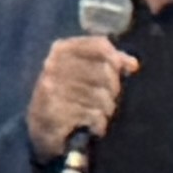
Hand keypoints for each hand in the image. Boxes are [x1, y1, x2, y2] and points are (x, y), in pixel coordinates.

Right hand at [26, 32, 128, 163]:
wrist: (39, 126)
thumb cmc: (67, 94)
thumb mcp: (83, 72)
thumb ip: (109, 63)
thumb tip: (133, 64)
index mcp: (62, 49)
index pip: (100, 45)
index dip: (117, 59)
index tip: (123, 71)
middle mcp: (54, 65)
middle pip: (103, 71)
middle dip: (114, 89)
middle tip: (111, 100)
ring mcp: (52, 88)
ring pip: (100, 95)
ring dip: (107, 109)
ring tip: (103, 114)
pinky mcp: (54, 111)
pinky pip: (92, 114)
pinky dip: (99, 123)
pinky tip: (96, 127)